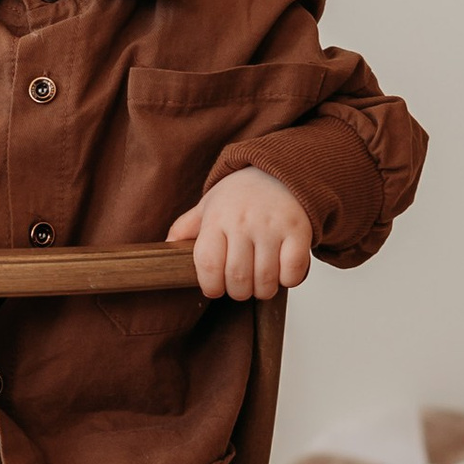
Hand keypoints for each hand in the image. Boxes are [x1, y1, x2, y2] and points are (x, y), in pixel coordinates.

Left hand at [168, 167, 312, 299]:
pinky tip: (282, 271)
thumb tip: (165, 248)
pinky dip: (288, 280)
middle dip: (238, 292)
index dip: (210, 286)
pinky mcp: (298, 231)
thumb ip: (186, 227)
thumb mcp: (208, 205)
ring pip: (265, 280)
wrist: (280, 171)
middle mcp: (243, 222)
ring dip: (263, 290)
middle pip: (237, 278)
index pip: (208, 264)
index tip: (215, 288)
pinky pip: (293, 271)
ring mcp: (272, 226)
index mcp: (217, 218)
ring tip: (261, 282)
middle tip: (241, 287)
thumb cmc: (241, 195)